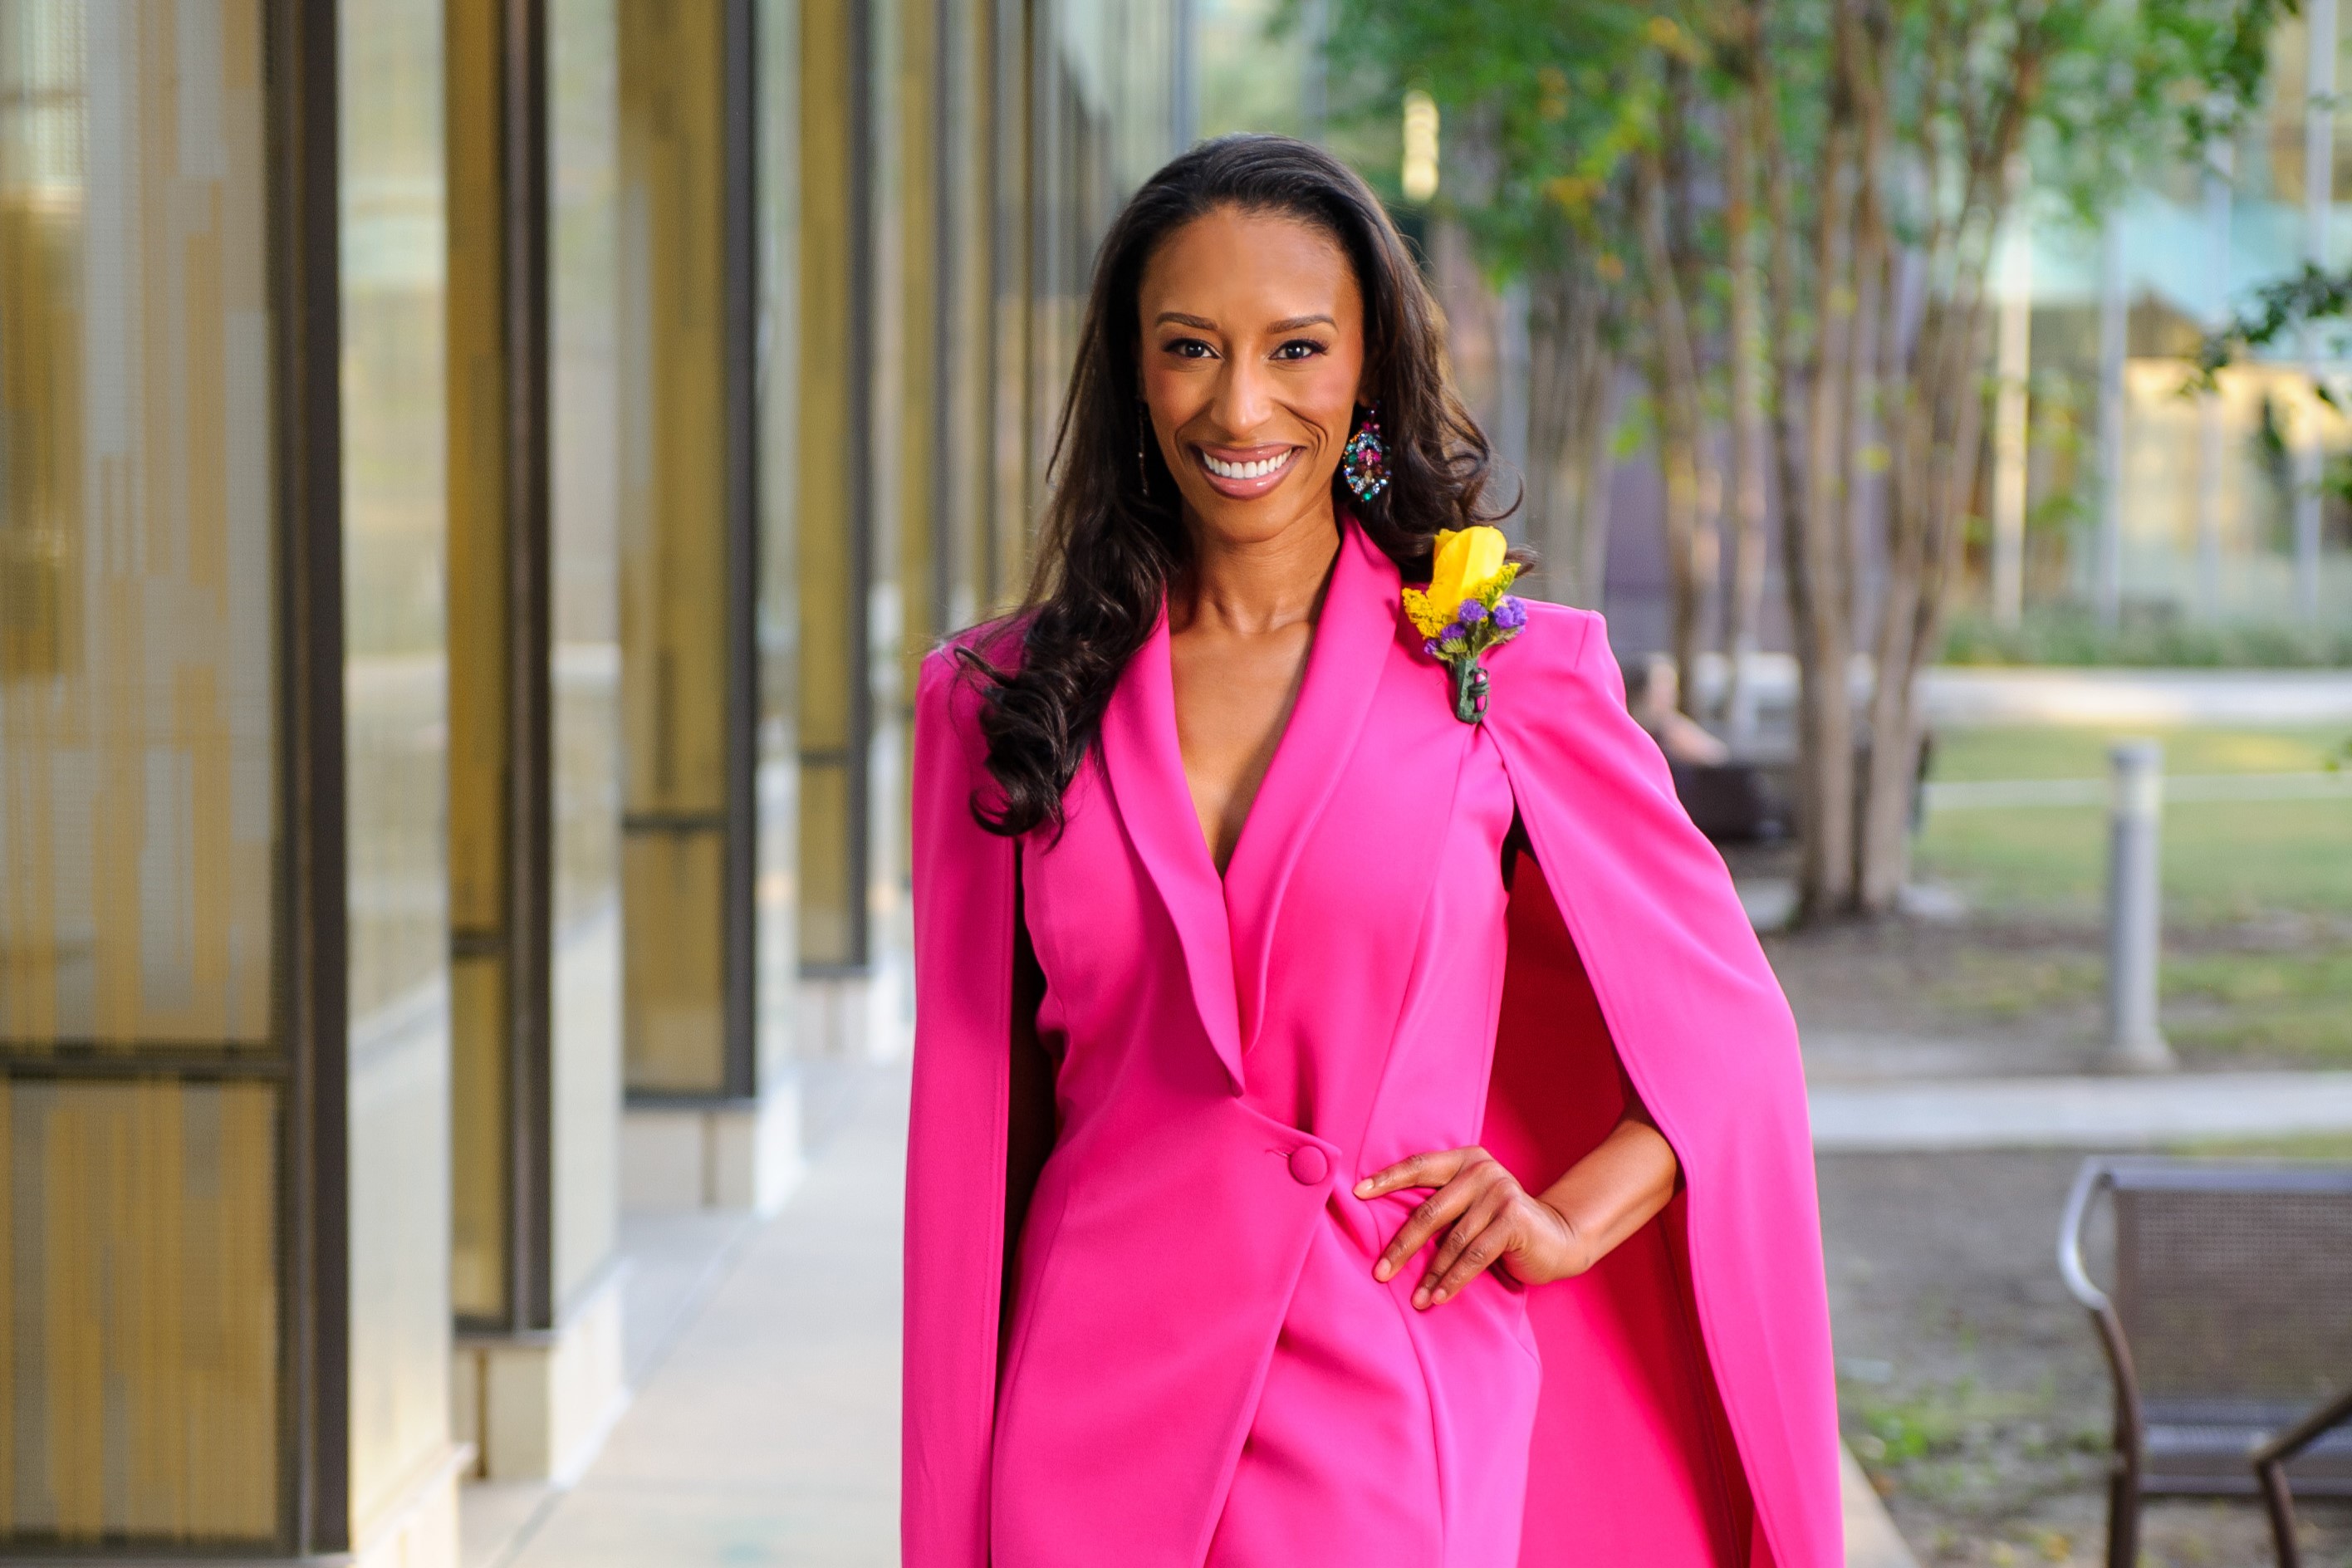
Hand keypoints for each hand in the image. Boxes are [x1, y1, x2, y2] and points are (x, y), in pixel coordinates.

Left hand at [1354, 1145, 1587, 1309]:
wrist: (1557, 1238)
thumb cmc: (1501, 1225)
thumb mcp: (1470, 1205)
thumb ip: (1440, 1204)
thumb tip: (1384, 1227)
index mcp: (1464, 1160)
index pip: (1417, 1166)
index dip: (1386, 1180)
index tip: (1356, 1193)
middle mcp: (1481, 1170)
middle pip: (1429, 1211)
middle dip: (1401, 1247)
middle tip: (1379, 1272)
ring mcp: (1500, 1193)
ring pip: (1452, 1241)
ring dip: (1430, 1274)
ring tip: (1415, 1299)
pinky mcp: (1513, 1220)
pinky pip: (1474, 1256)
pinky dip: (1454, 1280)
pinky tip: (1438, 1298)